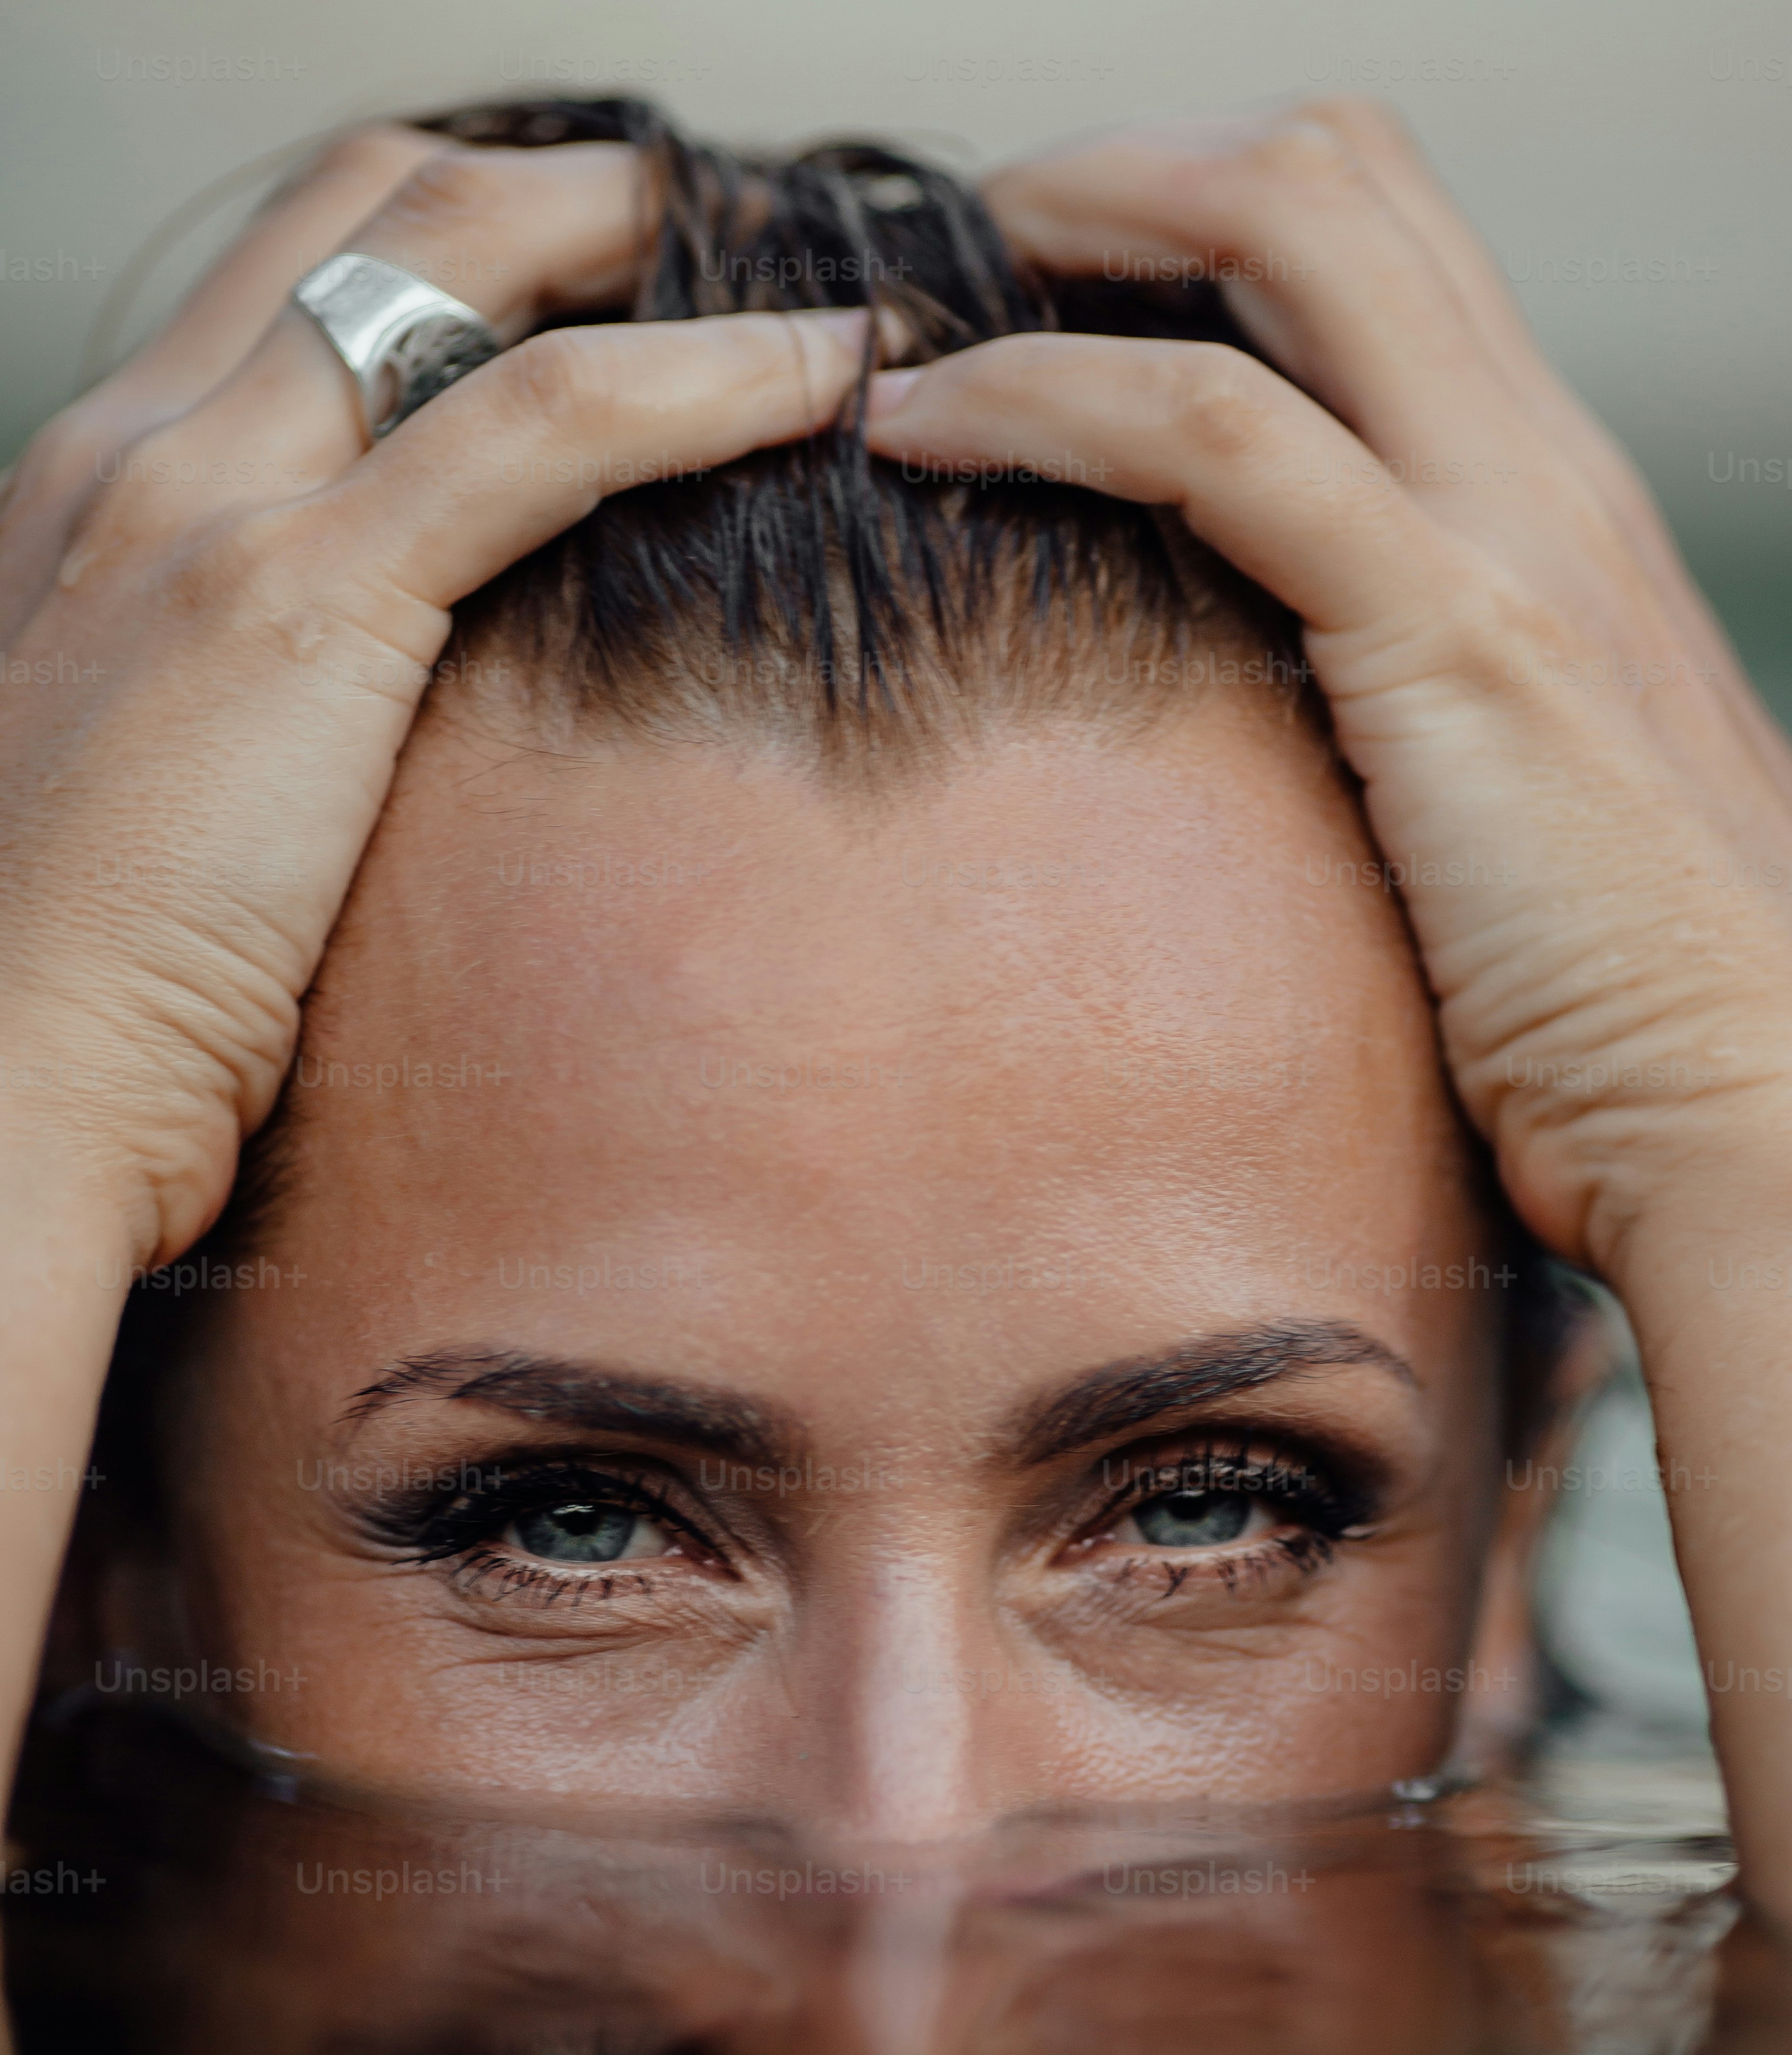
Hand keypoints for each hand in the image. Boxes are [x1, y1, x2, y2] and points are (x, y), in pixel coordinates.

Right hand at [0, 128, 867, 1266]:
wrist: (0, 1089)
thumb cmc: (86, 981)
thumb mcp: (160, 781)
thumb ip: (254, 698)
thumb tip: (387, 727)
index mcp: (102, 490)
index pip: (293, 276)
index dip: (455, 240)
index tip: (592, 287)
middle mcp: (139, 453)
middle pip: (371, 214)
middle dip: (552, 199)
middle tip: (701, 241)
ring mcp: (205, 508)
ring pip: (458, 266)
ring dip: (637, 250)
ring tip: (793, 304)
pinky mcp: (296, 603)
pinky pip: (543, 425)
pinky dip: (698, 381)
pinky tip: (810, 380)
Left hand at [867, 102, 1791, 1277]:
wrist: (1756, 1126)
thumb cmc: (1623, 1020)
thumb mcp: (1513, 817)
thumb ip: (1416, 726)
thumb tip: (1268, 741)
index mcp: (1553, 507)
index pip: (1378, 253)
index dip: (1196, 223)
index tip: (1041, 304)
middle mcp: (1546, 473)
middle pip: (1330, 175)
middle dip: (1120, 179)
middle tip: (969, 272)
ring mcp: (1512, 533)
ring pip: (1284, 227)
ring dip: (1072, 240)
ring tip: (916, 338)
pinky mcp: (1453, 635)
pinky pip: (1216, 433)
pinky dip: (1045, 399)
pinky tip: (924, 435)